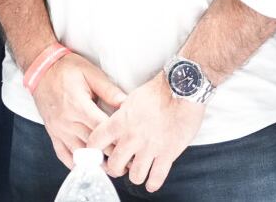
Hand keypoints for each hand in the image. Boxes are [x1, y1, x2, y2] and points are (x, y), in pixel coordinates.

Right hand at [31, 52, 126, 166]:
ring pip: (80, 155)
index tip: (130, 146)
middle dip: (112, 155)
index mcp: (79, 106)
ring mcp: (59, 130)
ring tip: (113, 167)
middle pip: (93, 145)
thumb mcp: (90, 73)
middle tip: (128, 161)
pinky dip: (76, 164)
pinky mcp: (53, 133)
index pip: (102, 130)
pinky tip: (88, 167)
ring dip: (96, 163)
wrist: (40, 69)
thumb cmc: (66, 68)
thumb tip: (127, 103)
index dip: (117, 140)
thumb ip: (109, 90)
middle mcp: (68, 122)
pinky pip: (63, 155)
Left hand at [87, 72, 205, 191]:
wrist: (181, 90)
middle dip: (116, 169)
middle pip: (114, 166)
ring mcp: (150, 148)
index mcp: (119, 122)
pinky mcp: (168, 154)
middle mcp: (131, 138)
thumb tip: (115, 123)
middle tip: (121, 167)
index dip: (94, 151)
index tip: (98, 154)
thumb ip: (121, 115)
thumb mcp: (131, 100)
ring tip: (138, 172)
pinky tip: (151, 183)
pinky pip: (157, 178)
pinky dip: (153, 184)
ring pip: (135, 176)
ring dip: (136, 176)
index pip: (95, 142)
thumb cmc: (157, 91)